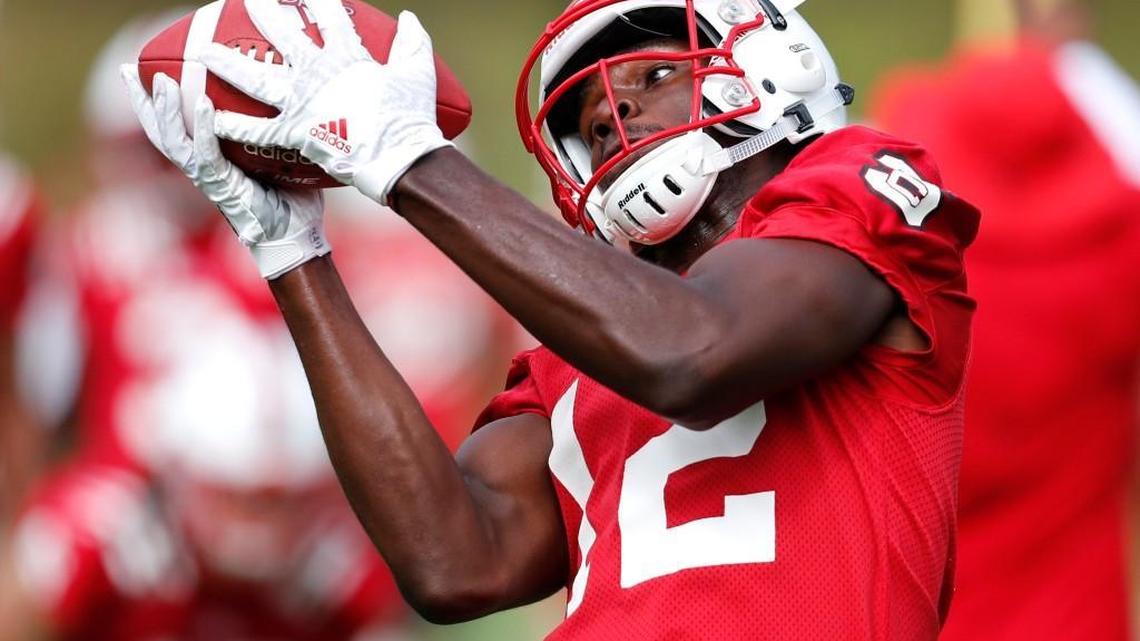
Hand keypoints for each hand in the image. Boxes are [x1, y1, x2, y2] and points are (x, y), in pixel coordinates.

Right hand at [121, 66, 328, 278]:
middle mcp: (204, 170)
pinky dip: (205, 129)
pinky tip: (205, 104)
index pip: (173, 128)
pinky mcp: (225, 189)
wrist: (297, 235)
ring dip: (167, 111)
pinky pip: (208, 156)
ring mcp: (211, 180)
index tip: (139, 70)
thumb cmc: (291, 198)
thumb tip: (281, 93)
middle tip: (129, 67)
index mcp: (211, 162)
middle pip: (160, 133)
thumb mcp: (276, 156)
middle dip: (142, 102)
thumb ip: (268, 130)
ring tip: (161, 80)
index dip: (153, 102)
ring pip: (175, 143)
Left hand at [200, 0, 452, 204]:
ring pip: (255, 78)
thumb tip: (409, 16)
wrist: (398, 157)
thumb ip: (413, 42)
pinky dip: (233, 125)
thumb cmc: (410, 117)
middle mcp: (317, 73)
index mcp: (347, 56)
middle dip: (262, 12)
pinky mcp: (295, 132)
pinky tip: (210, 117)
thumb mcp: (417, 72)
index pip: (329, 15)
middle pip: (282, 34)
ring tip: (202, 51)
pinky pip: (257, 129)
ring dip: (226, 63)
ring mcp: (302, 102)